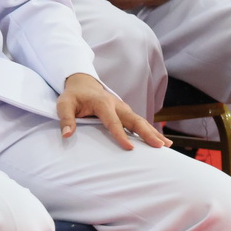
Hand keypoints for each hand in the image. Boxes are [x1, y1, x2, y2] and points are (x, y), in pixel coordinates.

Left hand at [57, 73, 171, 149]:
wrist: (82, 82)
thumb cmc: (73, 95)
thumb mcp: (64, 104)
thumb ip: (66, 118)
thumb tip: (67, 135)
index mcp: (102, 103)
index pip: (113, 121)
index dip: (121, 135)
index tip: (130, 148)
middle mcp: (117, 105)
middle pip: (134, 120)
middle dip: (147, 133)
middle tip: (159, 146)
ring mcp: (123, 108)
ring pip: (141, 121)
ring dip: (154, 132)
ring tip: (167, 146)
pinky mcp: (125, 112)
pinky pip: (139, 122)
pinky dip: (151, 131)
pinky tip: (161, 141)